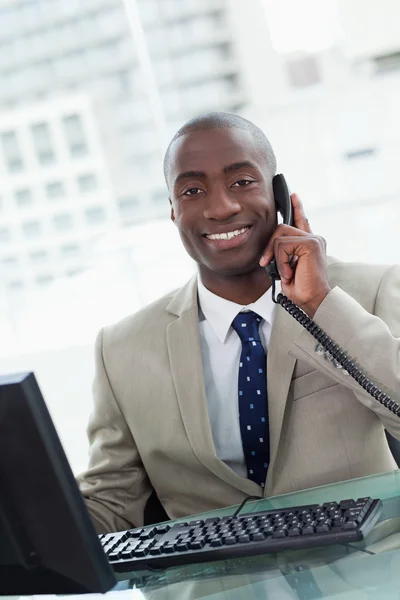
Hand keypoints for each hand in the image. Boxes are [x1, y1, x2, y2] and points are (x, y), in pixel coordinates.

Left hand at [259, 193, 330, 316]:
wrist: (312, 299)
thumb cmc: (301, 288)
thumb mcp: (286, 267)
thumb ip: (281, 253)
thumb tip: (269, 249)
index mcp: (308, 243)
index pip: (302, 220)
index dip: (297, 207)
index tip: (292, 195)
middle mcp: (313, 238)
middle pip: (280, 228)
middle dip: (269, 247)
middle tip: (265, 263)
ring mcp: (313, 239)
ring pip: (279, 237)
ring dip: (276, 258)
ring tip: (285, 272)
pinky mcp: (310, 243)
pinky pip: (282, 245)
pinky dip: (281, 261)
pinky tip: (289, 272)